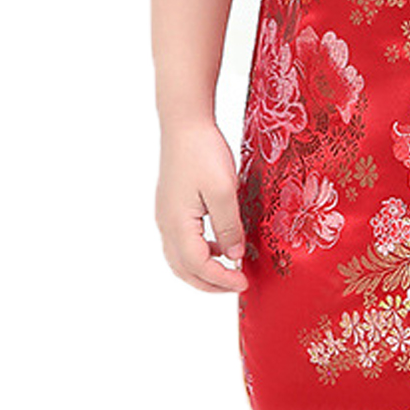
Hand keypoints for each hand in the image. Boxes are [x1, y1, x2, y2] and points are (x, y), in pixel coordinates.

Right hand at [156, 120, 249, 292]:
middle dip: (209, 283)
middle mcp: (166, 224)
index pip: (198, 265)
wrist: (185, 123)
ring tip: (229, 268)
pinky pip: (181, 241)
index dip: (221, 279)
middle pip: (184, 268)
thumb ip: (229, 226)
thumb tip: (234, 256)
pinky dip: (199, 251)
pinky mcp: (171, 206)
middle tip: (236, 286)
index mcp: (177, 224)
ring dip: (203, 269)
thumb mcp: (224, 190)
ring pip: (180, 257)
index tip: (244, 282)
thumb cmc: (204, 152)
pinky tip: (220, 242)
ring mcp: (166, 215)